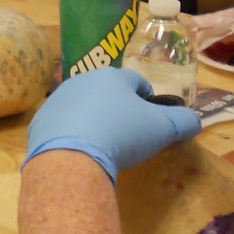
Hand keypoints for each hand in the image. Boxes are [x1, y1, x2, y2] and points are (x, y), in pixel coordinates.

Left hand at [24, 66, 200, 182]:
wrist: (70, 156)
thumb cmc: (121, 134)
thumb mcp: (162, 129)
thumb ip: (183, 121)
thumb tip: (194, 121)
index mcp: (112, 77)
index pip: (136, 82)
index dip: (147, 99)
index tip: (150, 118)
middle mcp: (82, 80)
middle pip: (106, 92)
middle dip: (117, 109)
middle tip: (127, 134)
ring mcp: (57, 100)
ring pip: (81, 107)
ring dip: (92, 121)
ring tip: (101, 145)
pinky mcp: (39, 122)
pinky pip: (60, 127)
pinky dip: (70, 136)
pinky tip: (78, 153)